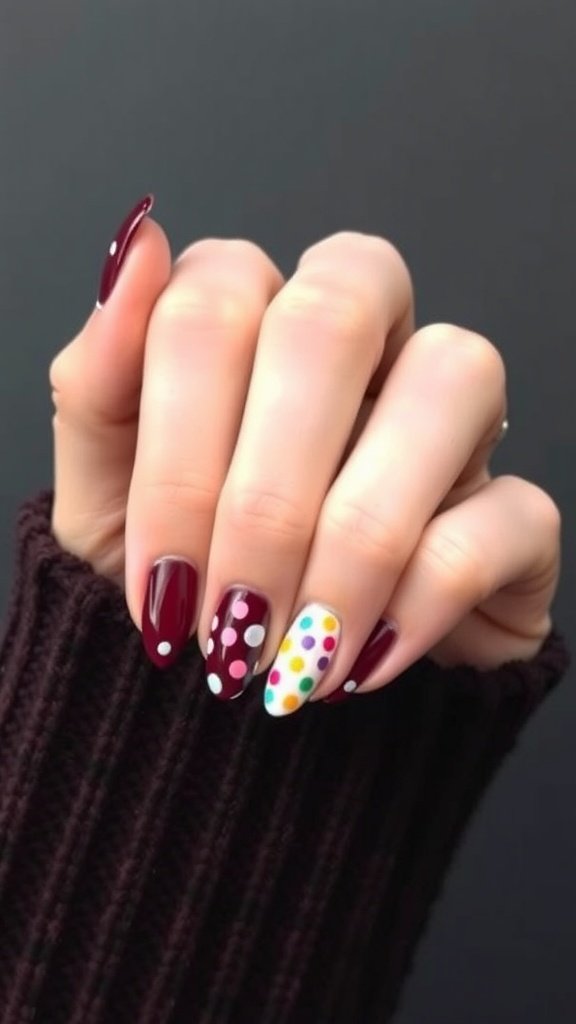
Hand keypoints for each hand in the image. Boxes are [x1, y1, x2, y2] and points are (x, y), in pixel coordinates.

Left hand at [49, 196, 560, 714]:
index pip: (217, 300)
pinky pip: (513, 507)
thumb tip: (135, 248)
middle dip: (268, 494)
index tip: (162, 583)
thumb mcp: (103, 501)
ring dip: (357, 541)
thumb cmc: (186, 588)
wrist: (253, 704)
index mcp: (256, 325)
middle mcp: (365, 347)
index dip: (180, 445)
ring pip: (452, 375)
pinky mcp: (516, 512)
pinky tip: (360, 661)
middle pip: (337, 309)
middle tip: (229, 618)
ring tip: (297, 652)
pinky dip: (425, 597)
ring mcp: (453, 421)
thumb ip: (98, 381)